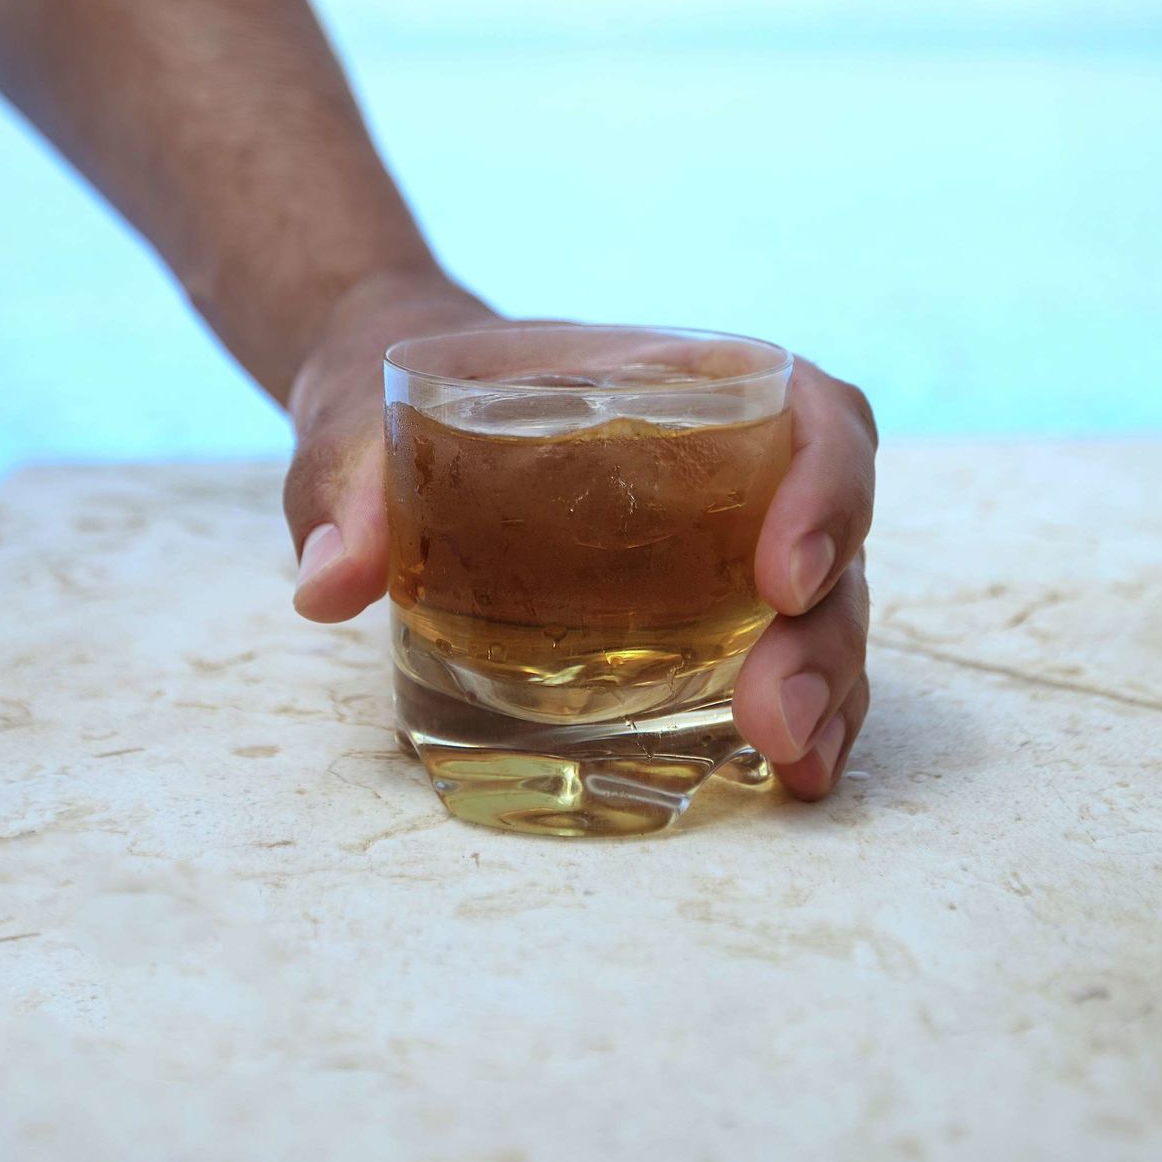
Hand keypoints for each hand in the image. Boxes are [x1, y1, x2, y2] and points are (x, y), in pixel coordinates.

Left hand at [286, 283, 874, 804]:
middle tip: (776, 721)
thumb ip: (347, 488)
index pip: (812, 415)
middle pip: (835, 537)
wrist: (400, 401)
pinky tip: (788, 779)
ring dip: (826, 689)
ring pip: (826, 608)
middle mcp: (735, 459)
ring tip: (794, 770)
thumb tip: (326, 584)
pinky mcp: (706, 607)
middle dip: (823, 635)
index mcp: (684, 382)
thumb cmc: (403, 397)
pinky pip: (781, 652)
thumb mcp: (360, 429)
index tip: (784, 571)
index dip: (827, 488)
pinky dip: (800, 714)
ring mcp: (729, 538)